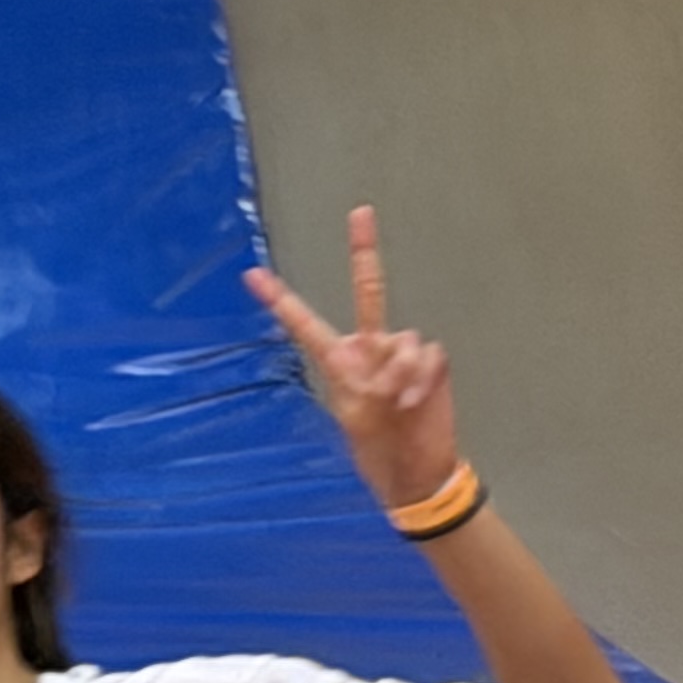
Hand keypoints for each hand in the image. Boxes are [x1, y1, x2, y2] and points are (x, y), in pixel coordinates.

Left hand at [246, 205, 462, 511]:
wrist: (417, 470)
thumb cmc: (378, 449)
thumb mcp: (356, 421)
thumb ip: (371, 383)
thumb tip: (393, 360)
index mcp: (338, 361)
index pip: (305, 324)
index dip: (280, 300)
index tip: (252, 276)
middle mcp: (368, 347)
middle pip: (367, 292)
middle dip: (364, 252)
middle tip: (360, 212)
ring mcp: (400, 352)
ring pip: (403, 336)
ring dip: (401, 371)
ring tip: (398, 402)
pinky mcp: (431, 361)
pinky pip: (427, 353)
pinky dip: (422, 377)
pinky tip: (417, 399)